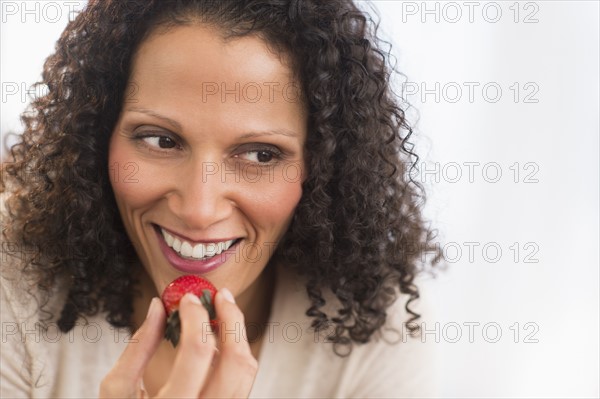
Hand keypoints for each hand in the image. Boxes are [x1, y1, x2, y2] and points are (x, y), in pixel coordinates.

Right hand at [99, 289, 257, 397]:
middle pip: (236, 360)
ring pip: (246, 371)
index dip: (196, 317)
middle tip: (218, 297)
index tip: (188, 298)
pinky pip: (241, 381)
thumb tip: (157, 307)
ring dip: (237, 335)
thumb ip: (138, 346)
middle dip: (232, 320)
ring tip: (221, 313)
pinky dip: (234, 355)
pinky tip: (218, 341)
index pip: (198, 352)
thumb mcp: (117, 389)